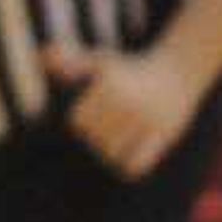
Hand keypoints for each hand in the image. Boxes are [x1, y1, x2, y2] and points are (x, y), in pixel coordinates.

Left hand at [44, 41, 207, 178]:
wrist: (180, 69)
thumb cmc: (130, 68)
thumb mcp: (101, 62)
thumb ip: (71, 62)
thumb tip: (42, 54)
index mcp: (111, 83)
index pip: (79, 122)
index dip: (82, 121)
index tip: (94, 113)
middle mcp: (130, 100)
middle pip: (95, 139)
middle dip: (98, 135)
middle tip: (113, 124)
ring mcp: (149, 119)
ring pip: (112, 155)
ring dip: (113, 150)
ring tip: (121, 136)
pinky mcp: (166, 135)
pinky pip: (134, 167)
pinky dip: (129, 165)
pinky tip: (132, 151)